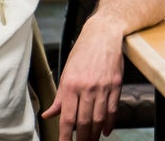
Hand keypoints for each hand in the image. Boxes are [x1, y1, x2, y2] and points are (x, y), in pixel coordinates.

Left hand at [41, 22, 123, 140]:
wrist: (104, 34)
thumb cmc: (83, 51)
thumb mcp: (66, 72)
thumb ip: (59, 97)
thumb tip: (48, 115)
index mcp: (71, 85)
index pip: (67, 118)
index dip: (65, 136)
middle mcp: (87, 87)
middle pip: (84, 122)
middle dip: (83, 138)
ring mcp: (103, 87)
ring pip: (100, 118)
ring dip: (96, 134)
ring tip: (93, 140)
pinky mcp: (116, 85)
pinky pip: (113, 109)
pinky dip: (110, 122)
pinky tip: (106, 130)